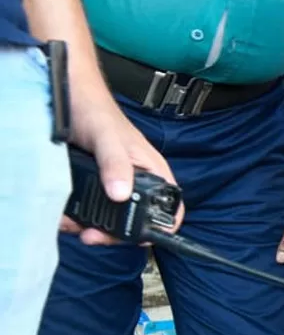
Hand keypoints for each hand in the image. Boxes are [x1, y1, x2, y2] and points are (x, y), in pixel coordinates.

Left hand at [63, 92, 180, 245]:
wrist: (63, 94)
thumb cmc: (94, 109)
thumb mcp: (107, 137)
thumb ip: (116, 164)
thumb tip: (121, 196)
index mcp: (152, 171)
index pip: (170, 207)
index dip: (161, 227)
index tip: (138, 240)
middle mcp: (135, 182)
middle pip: (135, 220)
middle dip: (113, 234)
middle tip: (92, 235)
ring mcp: (112, 185)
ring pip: (109, 218)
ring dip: (89, 227)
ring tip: (70, 223)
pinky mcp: (91, 186)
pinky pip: (88, 209)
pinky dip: (75, 217)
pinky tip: (64, 214)